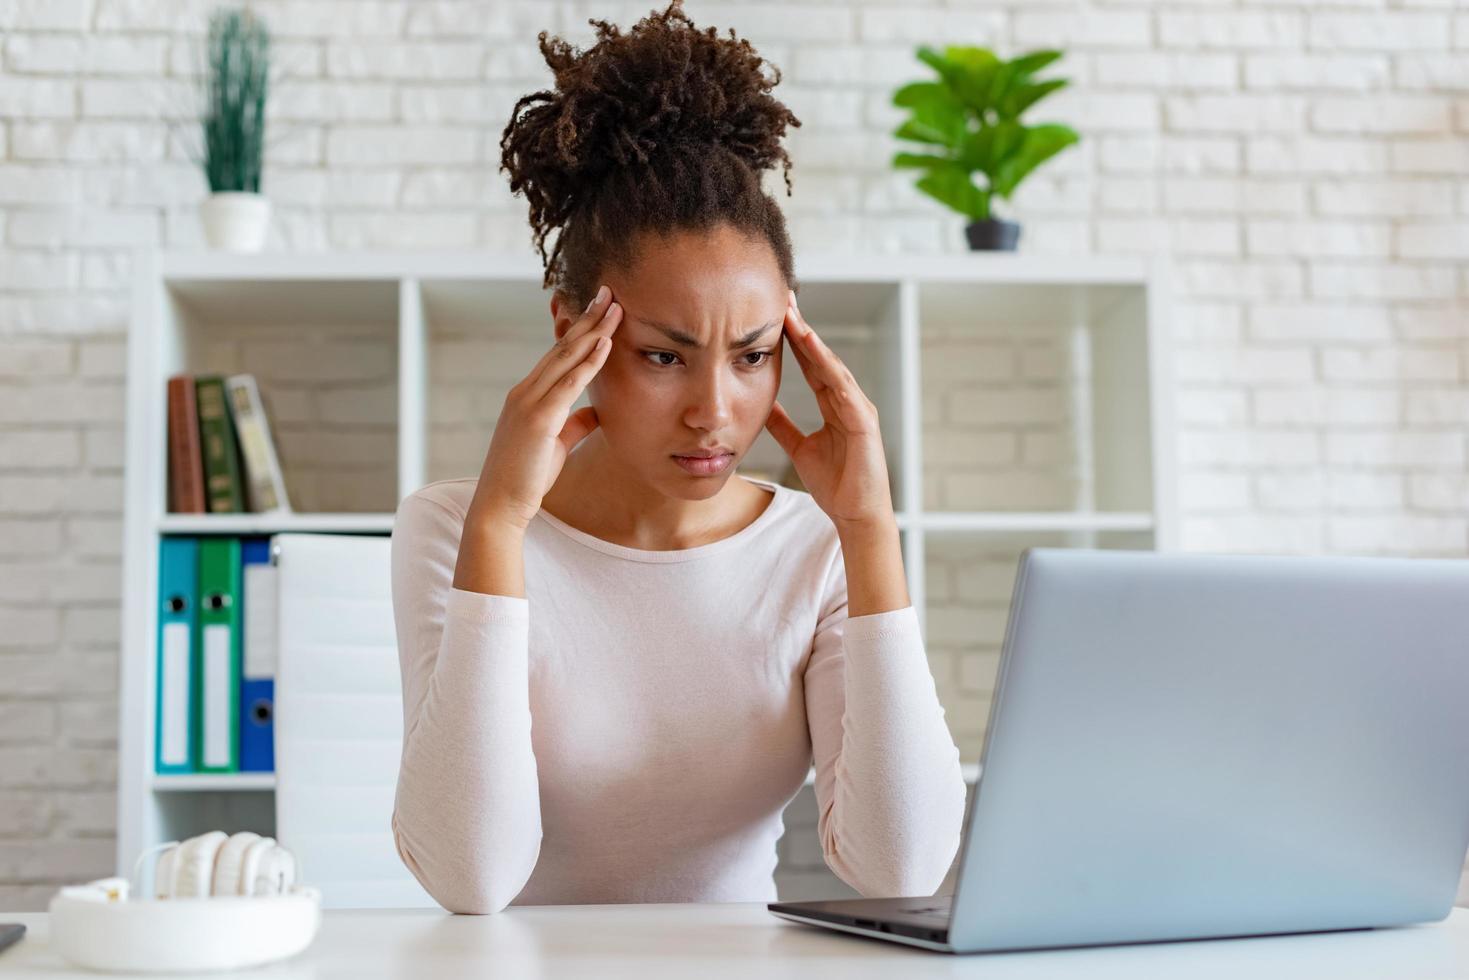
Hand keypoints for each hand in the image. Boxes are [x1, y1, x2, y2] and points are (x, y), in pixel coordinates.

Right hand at [467, 284, 622, 531]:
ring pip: (565, 357)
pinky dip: (588, 362)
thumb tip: (597, 410)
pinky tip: (605, 343)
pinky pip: (568, 384)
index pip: (558, 355)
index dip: (581, 330)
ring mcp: (529, 403)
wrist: (501, 506)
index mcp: (528, 395)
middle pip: (562, 346)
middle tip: (609, 292)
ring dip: (593, 330)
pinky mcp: (537, 419)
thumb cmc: (527, 478)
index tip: (601, 309)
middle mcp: (525, 391)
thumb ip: (575, 423)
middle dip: (588, 318)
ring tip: (615, 306)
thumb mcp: (557, 444)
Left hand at [764, 289, 896, 532]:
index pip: (811, 364)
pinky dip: (829, 368)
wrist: (856, 514)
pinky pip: (844, 389)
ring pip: (832, 367)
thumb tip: (763, 405)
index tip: (773, 314)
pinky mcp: (864, 423)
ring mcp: (859, 409)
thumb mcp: (800, 448)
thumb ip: (784, 425)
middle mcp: (849, 401)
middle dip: (802, 328)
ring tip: (794, 316)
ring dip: (813, 341)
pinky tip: (815, 350)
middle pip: (822, 357)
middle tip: (783, 298)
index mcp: (834, 405)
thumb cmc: (836, 484)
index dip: (793, 340)